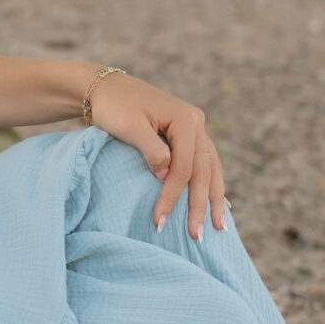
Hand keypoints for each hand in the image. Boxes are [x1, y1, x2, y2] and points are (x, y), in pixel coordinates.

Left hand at [88, 73, 226, 238]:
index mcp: (185, 119)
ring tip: (219, 228)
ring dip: (214, 199)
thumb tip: (168, 178)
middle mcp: (196, 122)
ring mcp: (194, 128)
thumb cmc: (114, 106)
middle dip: (201, 205)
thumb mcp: (130, 127)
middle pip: (204, 170)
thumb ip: (153, 152)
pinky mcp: (186, 135)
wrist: (104, 87)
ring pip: (210, 168)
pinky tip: (220, 203)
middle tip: (197, 235)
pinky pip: (204, 163)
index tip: (160, 220)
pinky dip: (211, 184)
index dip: (174, 195)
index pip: (184, 166)